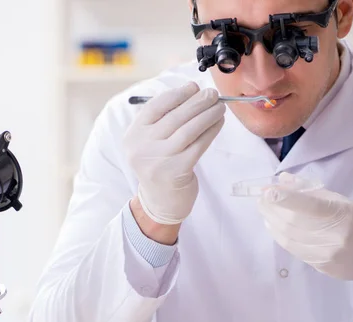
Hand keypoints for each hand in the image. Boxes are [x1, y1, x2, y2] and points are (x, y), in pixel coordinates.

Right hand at [123, 82, 225, 224]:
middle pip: (174, 117)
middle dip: (197, 102)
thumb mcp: (150, 142)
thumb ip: (163, 120)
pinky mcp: (178, 170)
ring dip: (207, 114)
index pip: (155, 107)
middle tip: (212, 94)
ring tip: (220, 106)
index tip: (193, 87)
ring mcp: (159, 159)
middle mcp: (142, 147)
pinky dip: (211, 131)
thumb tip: (192, 92)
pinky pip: (199, 144)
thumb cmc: (160, 165)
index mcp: (133, 135)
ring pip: (188, 129)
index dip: (176, 95)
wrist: (160, 202)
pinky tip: (219, 123)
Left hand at [256, 173, 352, 290]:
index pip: (310, 206)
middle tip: (261, 197)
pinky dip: (279, 235)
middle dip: (273, 208)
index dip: (286, 199)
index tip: (268, 190)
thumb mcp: (342, 202)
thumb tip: (282, 181)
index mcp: (344, 215)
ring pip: (289, 237)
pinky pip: (293, 248)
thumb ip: (311, 192)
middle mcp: (335, 237)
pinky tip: (273, 224)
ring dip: (272, 221)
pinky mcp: (320, 266)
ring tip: (264, 209)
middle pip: (294, 222)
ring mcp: (327, 254)